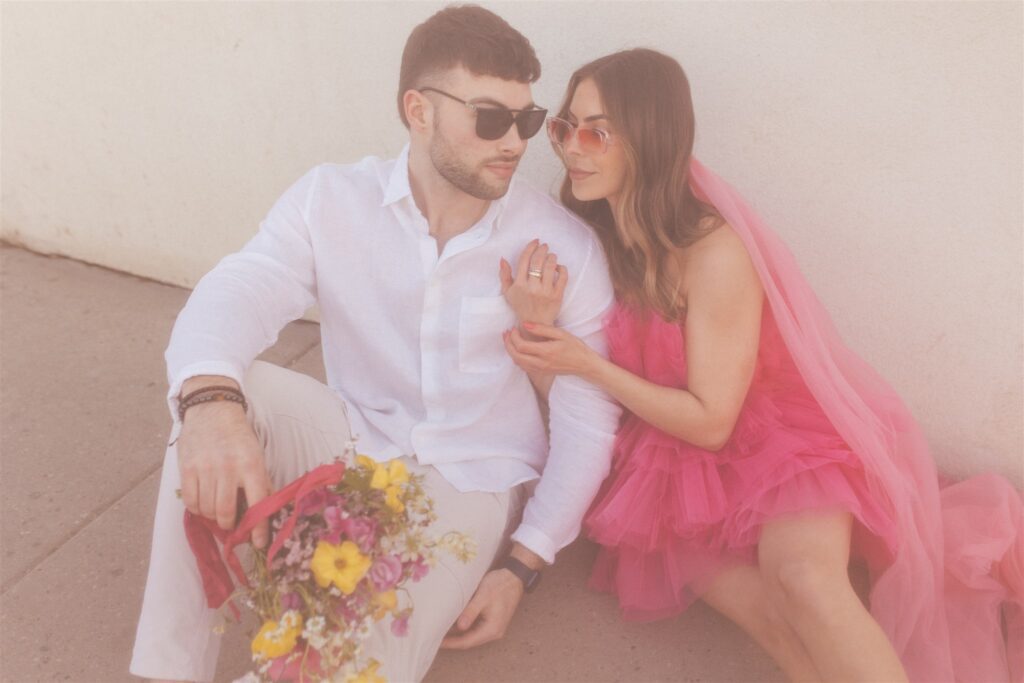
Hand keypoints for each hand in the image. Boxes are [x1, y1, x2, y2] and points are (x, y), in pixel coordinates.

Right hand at [176, 380, 272, 548]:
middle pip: (226, 513)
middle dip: (231, 526)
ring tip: (219, 512)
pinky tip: (204, 503)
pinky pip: (191, 502)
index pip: (258, 503)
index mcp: (251, 465)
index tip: (259, 543)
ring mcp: (205, 470)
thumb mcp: (257, 455)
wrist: (212, 410)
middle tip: (233, 526)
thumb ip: (260, 482)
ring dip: (214, 518)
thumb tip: (266, 513)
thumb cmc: (239, 437)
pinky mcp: (187, 470)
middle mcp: (228, 469)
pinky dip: (198, 509)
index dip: (259, 528)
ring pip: (208, 510)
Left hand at [440, 567, 523, 648]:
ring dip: (458, 635)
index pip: (468, 641)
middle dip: (453, 640)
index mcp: (492, 629)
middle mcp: (494, 632)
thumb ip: (471, 612)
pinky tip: (454, 624)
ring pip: (472, 635)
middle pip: (470, 641)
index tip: (437, 642)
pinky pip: (476, 629)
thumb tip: (460, 627)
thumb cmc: (499, 585)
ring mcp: (494, 628)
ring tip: (441, 632)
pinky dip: (465, 628)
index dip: (452, 643)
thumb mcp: (483, 596)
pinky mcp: (492, 621)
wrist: (514, 577)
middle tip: (435, 637)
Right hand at [499, 239, 567, 329]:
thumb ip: (504, 275)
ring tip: (551, 255)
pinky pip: (563, 277)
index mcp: (520, 285)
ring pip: (550, 266)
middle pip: (538, 261)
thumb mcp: (508, 292)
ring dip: (552, 257)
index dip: (530, 247)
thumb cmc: (521, 306)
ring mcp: (545, 292)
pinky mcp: (557, 296)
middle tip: (545, 246)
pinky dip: (561, 269)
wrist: (535, 323)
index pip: (524, 260)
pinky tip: (558, 267)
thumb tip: (503, 259)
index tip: (535, 241)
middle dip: (542, 249)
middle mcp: (532, 287)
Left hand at [502, 323, 599, 379]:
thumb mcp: (561, 334)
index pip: (521, 346)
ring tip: (508, 340)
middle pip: (516, 356)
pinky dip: (517, 358)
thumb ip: (542, 329)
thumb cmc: (575, 347)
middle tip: (506, 333)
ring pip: (518, 363)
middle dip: (507, 344)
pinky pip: (524, 367)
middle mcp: (541, 363)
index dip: (513, 337)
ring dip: (510, 352)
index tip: (513, 328)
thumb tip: (525, 325)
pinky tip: (517, 350)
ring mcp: (540, 370)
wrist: (584, 364)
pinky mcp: (541, 373)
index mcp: (546, 351)